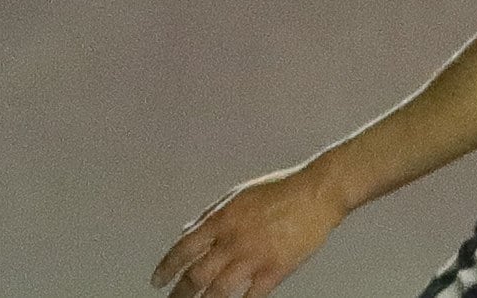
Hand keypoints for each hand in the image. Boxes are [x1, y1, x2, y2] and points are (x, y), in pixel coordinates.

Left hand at [152, 166, 345, 297]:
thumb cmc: (282, 189)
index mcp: (222, 219)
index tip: (157, 281)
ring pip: (217, 292)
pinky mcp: (275, 270)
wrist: (318, 192)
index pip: (183, 249)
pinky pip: (251, 297)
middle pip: (195, 276)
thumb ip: (210, 215)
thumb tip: (187, 232)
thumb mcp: (239, 194)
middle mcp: (233, 241)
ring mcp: (253, 257)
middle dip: (179, 294)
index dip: (166, 268)